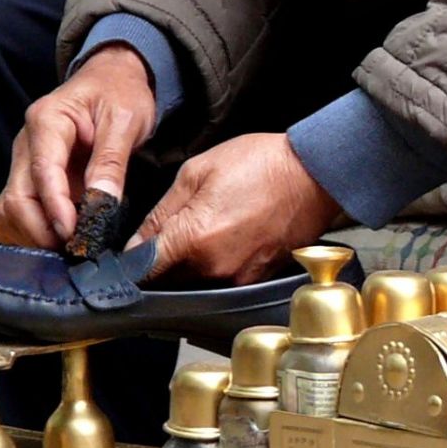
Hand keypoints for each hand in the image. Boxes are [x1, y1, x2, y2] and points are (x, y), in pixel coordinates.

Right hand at [0, 45, 155, 248]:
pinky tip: (57, 239)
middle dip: (42, 230)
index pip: (42, 171)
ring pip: (7, 211)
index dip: (55, 208)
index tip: (74, 233)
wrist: (112, 79)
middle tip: (77, 249)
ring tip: (70, 247)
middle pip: (16, 198)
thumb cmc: (119, 93)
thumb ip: (111, 162)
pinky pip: (13, 214)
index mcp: (47, 121)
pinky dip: (28, 233)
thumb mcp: (126, 120)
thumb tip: (102, 203)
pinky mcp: (27, 179)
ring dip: (33, 236)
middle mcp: (25, 144)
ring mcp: (22, 163)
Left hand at [135, 133, 338, 281]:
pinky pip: (223, 280)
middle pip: (169, 280)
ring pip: (196, 282)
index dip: (133, 260)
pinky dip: (217, 265)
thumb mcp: (196, 172)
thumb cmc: (261, 164)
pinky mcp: (257, 279)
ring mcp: (239, 278)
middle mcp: (215, 269)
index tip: (133, 249)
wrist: (314, 175)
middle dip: (162, 262)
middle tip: (174, 230)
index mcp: (194, 240)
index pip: (144, 269)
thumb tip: (137, 241)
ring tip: (207, 230)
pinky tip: (228, 237)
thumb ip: (161, 212)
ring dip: (190, 265)